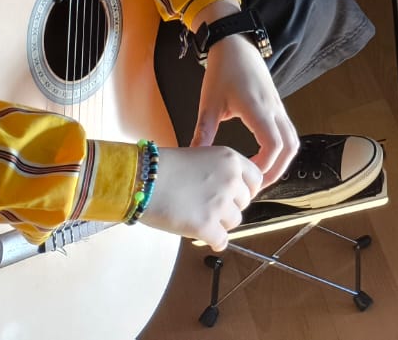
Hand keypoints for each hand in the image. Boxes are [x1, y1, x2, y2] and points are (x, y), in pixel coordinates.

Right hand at [141, 145, 262, 250]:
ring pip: (234, 222)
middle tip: (210, 209)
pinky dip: (215, 242)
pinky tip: (206, 239)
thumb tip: (228, 194)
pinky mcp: (207, 225)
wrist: (140, 179)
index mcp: (230, 159)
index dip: (246, 191)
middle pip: (244, 203)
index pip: (256, 179)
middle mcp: (231, 179)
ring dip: (220, 224)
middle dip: (230, 208)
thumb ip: (218, 172)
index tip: (236, 197)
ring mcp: (220, 203)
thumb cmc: (162, 168)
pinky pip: (221, 240)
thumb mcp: (199, 156)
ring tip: (200, 219)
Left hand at [193, 32, 297, 185]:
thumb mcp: (209, 104)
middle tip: (256, 185)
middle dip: (277, 170)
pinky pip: (288, 131)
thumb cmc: (222, 71)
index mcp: (257, 109)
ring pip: (292, 140)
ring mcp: (278, 107)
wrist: (236, 44)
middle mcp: (274, 110)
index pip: (274, 145)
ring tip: (261, 174)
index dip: (264, 167)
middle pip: (290, 147)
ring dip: (281, 160)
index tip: (247, 178)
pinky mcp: (277, 105)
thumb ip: (203, 133)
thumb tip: (194, 158)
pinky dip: (281, 149)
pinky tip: (263, 155)